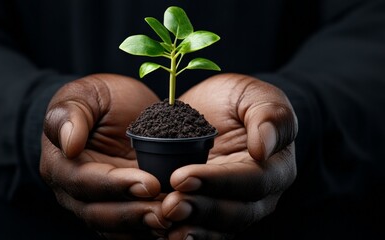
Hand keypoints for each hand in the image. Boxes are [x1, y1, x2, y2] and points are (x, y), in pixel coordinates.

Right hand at [40, 74, 170, 238]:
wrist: (115, 111)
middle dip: (133, 214)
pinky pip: (128, 230)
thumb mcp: (85, 94)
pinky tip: (171, 229)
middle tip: (166, 213)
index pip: (83, 181)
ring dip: (142, 227)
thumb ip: (70, 114)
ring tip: (172, 222)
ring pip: (114, 227)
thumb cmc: (99, 99)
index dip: (116, 185)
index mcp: (60, 163)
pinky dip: (146, 231)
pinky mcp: (117, 208)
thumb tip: (69, 144)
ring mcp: (95, 203)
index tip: (149, 183)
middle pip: (98, 213)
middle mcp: (73, 191)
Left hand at [162, 73, 297, 238]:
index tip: (182, 177)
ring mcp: (238, 207)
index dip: (218, 181)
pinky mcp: (216, 213)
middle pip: (237, 212)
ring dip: (192, 227)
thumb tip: (264, 148)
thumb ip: (269, 115)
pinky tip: (166, 234)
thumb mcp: (253, 94)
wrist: (216, 112)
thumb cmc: (237, 100)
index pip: (252, 181)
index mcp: (276, 166)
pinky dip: (188, 234)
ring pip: (220, 227)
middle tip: (169, 204)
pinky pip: (206, 231)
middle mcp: (261, 194)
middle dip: (201, 209)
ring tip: (165, 219)